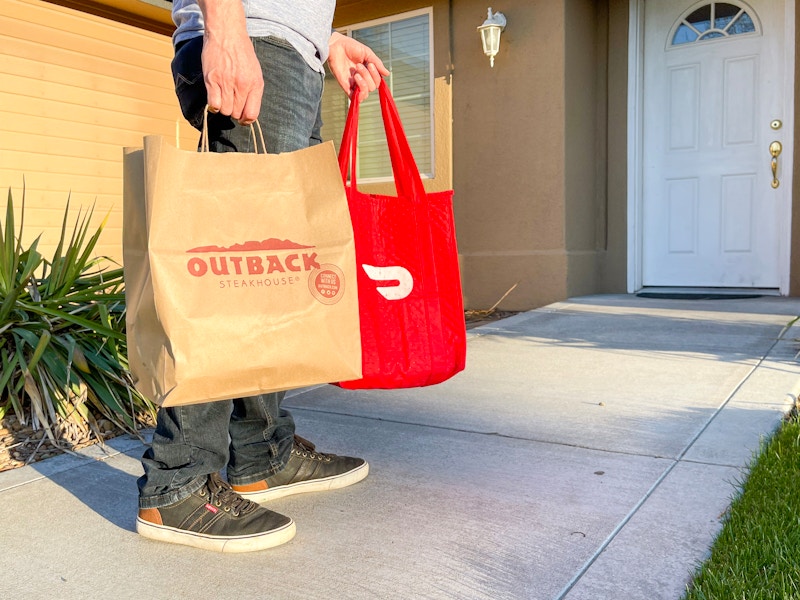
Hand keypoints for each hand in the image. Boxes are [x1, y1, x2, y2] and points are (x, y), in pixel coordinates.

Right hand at [198, 0, 262, 124]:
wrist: (227, 33)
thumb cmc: (241, 52)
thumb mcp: (255, 72)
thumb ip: (253, 92)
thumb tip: (248, 112)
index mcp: (255, 84)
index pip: (252, 115)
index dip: (246, 120)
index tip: (242, 117)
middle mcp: (242, 86)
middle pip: (236, 114)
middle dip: (234, 111)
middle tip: (231, 101)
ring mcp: (226, 83)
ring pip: (225, 111)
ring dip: (224, 108)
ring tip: (223, 96)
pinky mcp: (212, 80)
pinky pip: (213, 104)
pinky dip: (214, 105)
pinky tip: (215, 96)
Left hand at [328, 32, 389, 100]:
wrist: (335, 45)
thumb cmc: (350, 47)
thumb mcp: (367, 53)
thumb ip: (378, 64)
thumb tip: (387, 74)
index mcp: (368, 72)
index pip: (377, 82)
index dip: (376, 75)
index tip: (370, 64)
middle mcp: (362, 79)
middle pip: (372, 87)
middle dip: (368, 76)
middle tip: (359, 65)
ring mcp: (353, 84)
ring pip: (365, 94)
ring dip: (363, 83)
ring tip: (356, 73)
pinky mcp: (345, 86)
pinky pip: (354, 98)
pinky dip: (357, 94)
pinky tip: (355, 79)